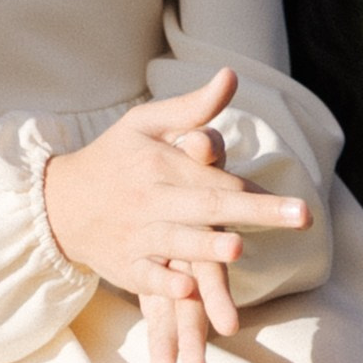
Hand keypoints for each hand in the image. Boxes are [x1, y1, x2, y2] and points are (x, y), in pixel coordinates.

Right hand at [40, 68, 306, 362]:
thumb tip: (232, 76)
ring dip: (206, 244)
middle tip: (300, 216)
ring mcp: (137, 233)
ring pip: (177, 240)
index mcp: (160, 162)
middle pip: (208, 204)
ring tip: (236, 246)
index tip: (301, 207)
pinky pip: (146, 276)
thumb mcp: (145, 124)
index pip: (218, 176)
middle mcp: (151, 197)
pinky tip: (186, 286)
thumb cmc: (116, 158)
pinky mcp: (125, 266)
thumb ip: (193, 108)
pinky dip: (165, 283)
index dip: (259, 191)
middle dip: (254, 211)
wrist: (60, 202)